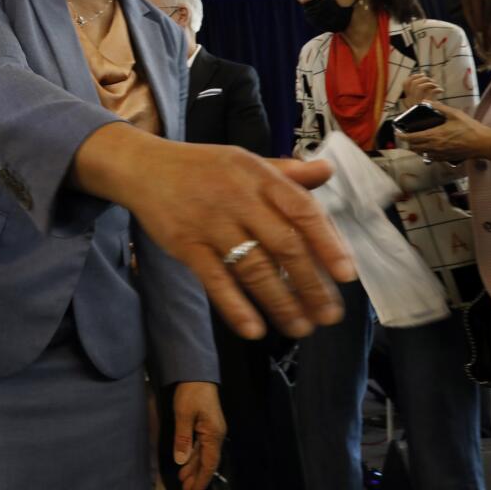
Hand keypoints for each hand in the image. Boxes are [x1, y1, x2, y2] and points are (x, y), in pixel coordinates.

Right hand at [75, 123, 355, 339]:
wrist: (143, 167)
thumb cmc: (202, 167)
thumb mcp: (245, 160)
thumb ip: (286, 172)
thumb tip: (327, 171)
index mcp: (259, 176)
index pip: (302, 210)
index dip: (327, 243)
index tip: (346, 274)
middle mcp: (239, 199)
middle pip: (284, 246)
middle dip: (311, 284)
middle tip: (329, 315)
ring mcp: (211, 223)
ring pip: (254, 269)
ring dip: (280, 302)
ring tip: (300, 328)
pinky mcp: (186, 245)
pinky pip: (215, 280)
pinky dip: (235, 307)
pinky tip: (255, 329)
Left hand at [171, 382, 225, 489]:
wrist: (196, 373)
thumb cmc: (191, 392)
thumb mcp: (184, 414)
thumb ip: (183, 438)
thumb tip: (181, 461)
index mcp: (213, 434)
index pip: (209, 463)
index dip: (202, 479)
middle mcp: (215, 435)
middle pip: (207, 461)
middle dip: (197, 476)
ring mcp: (211, 430)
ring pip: (203, 454)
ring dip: (194, 467)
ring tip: (183, 480)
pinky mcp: (205, 426)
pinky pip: (200, 446)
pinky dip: (193, 456)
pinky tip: (185, 463)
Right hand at [402, 72, 442, 108]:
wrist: (434, 124)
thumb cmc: (429, 110)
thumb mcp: (422, 97)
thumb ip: (421, 86)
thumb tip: (422, 72)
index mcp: (407, 99)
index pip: (405, 83)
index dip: (414, 76)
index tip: (422, 75)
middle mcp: (410, 101)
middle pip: (414, 83)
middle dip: (424, 79)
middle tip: (432, 82)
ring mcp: (417, 103)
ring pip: (420, 85)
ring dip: (430, 83)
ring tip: (436, 86)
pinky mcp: (425, 105)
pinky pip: (430, 91)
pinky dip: (437, 88)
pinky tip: (440, 91)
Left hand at [402, 100, 490, 162]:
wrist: (483, 143)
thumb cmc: (470, 128)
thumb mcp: (454, 114)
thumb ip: (439, 107)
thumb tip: (426, 102)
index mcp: (434, 135)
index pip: (412, 138)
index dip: (402, 135)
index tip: (398, 132)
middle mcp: (434, 147)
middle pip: (414, 147)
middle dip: (408, 141)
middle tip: (406, 135)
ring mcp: (440, 154)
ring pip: (421, 153)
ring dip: (415, 148)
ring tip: (415, 141)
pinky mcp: (445, 158)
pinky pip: (430, 158)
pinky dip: (425, 153)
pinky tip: (427, 147)